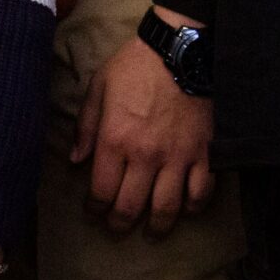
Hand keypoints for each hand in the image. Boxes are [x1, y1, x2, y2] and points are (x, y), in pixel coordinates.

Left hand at [73, 16, 214, 234]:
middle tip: (116, 227)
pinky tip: (185, 207)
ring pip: (167, 208)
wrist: (181, 49)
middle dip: (119, 223)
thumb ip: (86, 126)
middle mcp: (145, 155)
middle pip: (131, 207)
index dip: (94, 208)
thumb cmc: (135, 66)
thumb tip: (76, 160)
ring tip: (152, 230)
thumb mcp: (99, 87)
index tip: (93, 211)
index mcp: (115, 138)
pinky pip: (201, 192)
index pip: (101, 190)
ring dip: (157, 225)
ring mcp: (177, 156)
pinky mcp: (204, 152)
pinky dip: (193, 206)